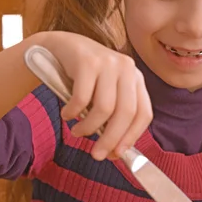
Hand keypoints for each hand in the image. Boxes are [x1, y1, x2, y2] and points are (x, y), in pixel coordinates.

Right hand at [37, 31, 152, 159]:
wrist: (58, 47)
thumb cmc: (83, 78)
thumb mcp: (104, 93)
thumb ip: (113, 116)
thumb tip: (114, 152)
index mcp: (136, 78)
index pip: (144, 113)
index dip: (132, 137)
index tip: (117, 154)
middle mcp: (127, 68)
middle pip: (126, 112)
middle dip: (111, 139)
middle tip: (96, 154)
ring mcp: (108, 62)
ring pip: (104, 108)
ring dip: (88, 127)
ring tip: (77, 132)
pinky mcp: (88, 61)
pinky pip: (82, 98)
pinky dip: (73, 112)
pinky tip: (67, 115)